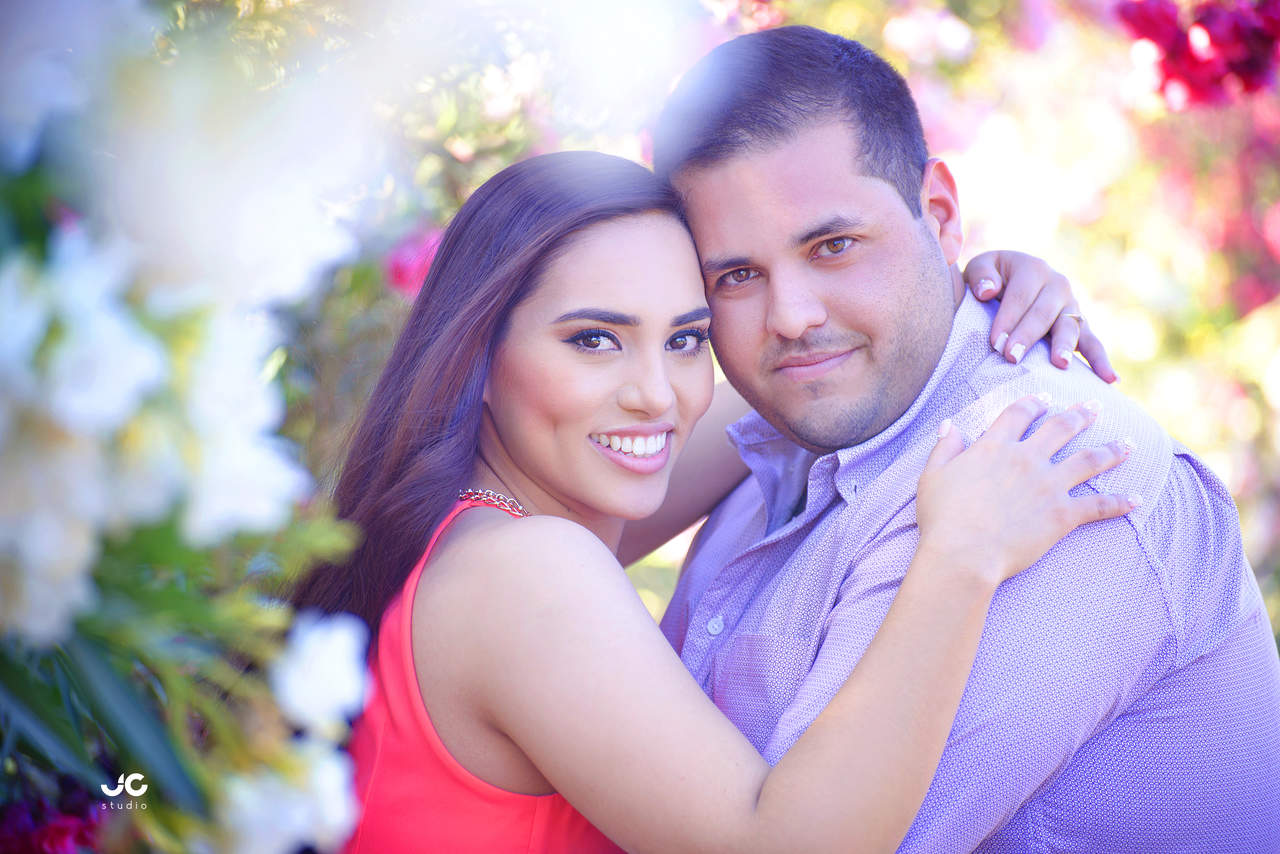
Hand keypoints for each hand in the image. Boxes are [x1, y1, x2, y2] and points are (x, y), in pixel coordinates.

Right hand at [915, 394, 1136, 589]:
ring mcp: (1049, 485)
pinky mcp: (1063, 515)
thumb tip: (950, 424)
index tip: (1046, 399)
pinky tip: (1137, 499)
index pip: (1019, 414)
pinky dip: (1120, 503)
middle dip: (1081, 415)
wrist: (964, 552)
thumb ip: (944, 447)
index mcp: (995, 447)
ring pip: (1089, 460)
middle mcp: (1027, 459)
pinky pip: (1099, 505)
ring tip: (1129, 444)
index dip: (1034, 403)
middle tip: (1095, 407)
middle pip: (1061, 428)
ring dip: (1112, 450)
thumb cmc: (943, 518)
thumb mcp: (932, 476)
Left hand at [962, 250, 1117, 382]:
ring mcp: (1072, 306)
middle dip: (1028, 336)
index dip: (1007, 319)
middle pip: (1044, 312)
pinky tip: (1110, 379)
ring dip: (1064, 346)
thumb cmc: (989, 279)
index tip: (995, 342)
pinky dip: (1101, 360)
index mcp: (1033, 268)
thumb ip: (981, 274)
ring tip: (1060, 365)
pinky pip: (1092, 343)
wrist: (1007, 282)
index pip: (1020, 296)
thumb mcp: (981, 267)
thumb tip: (988, 292)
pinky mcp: (1080, 325)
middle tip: (1012, 357)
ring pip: (1070, 327)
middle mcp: (1058, 284)